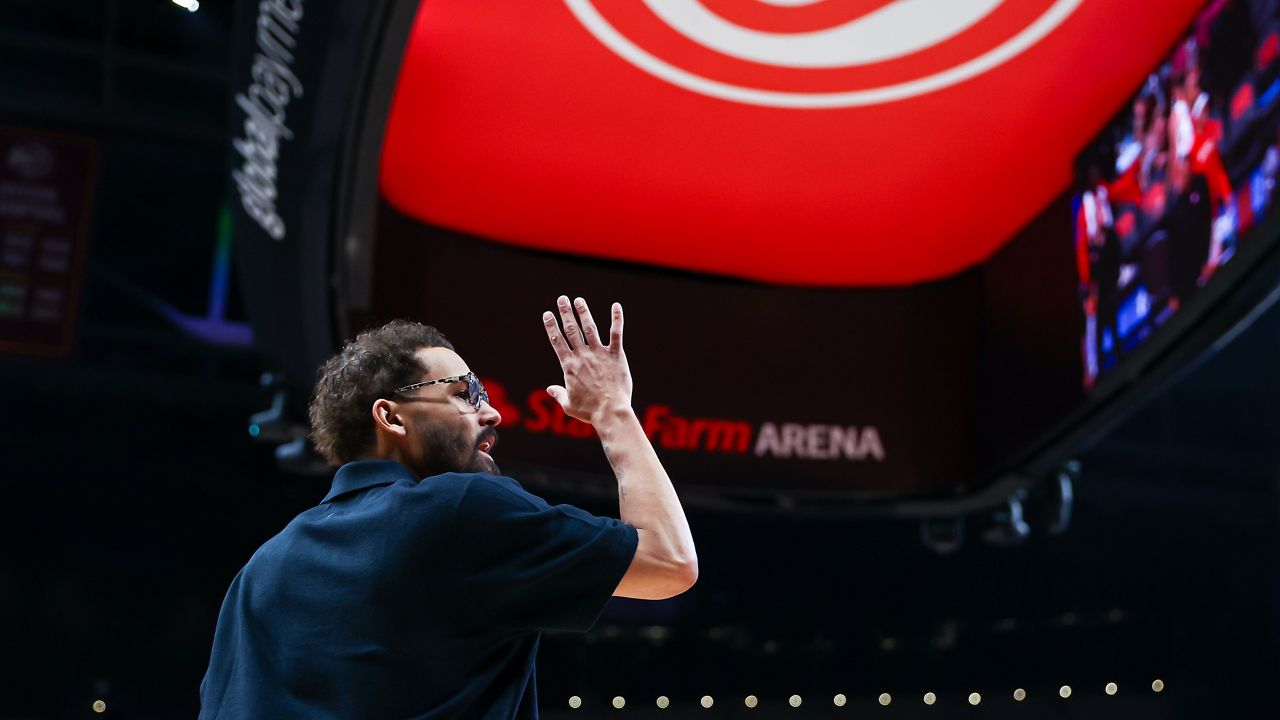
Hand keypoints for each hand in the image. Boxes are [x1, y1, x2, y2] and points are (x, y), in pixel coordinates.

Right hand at [541, 296, 631, 424]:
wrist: (610, 411)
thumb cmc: (589, 411)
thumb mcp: (569, 405)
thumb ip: (558, 394)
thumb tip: (549, 389)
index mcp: (569, 366)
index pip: (557, 342)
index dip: (551, 327)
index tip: (547, 314)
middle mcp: (582, 356)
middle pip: (571, 330)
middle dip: (565, 313)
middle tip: (561, 299)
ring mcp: (599, 354)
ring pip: (590, 328)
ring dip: (584, 312)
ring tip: (579, 300)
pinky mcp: (615, 356)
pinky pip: (616, 334)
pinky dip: (616, 319)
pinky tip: (616, 306)